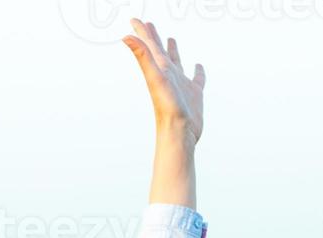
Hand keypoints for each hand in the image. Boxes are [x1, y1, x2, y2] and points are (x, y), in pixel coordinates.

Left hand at [123, 19, 204, 143]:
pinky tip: (197, 65)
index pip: (148, 45)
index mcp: (159, 69)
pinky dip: (197, 71)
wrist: (179, 133)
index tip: (134, 19)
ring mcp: (181, 84)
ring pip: (176, 62)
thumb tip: (125, 36)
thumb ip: (142, 55)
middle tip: (148, 24)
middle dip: (153, 37)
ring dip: (173, 50)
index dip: (142, 31)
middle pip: (159, 51)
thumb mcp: (155, 77)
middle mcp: (168, 75)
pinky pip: (196, 79)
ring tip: (171, 39)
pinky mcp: (194, 94)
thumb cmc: (167, 108)